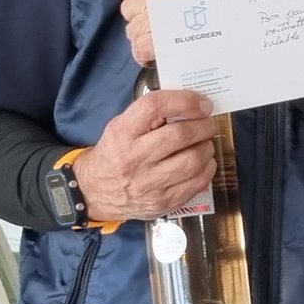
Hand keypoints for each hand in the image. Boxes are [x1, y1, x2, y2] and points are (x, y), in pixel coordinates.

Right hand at [72, 89, 219, 220]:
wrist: (95, 192)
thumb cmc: (114, 153)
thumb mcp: (120, 127)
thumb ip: (150, 115)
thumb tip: (192, 105)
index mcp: (122, 133)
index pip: (155, 107)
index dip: (185, 101)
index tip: (202, 104)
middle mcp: (134, 159)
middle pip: (180, 135)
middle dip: (204, 126)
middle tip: (208, 124)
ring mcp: (149, 184)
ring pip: (193, 160)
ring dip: (207, 147)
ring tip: (204, 143)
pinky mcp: (163, 202)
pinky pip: (198, 183)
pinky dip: (207, 168)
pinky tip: (202, 162)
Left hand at [113, 0, 228, 65]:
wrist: (241, 27)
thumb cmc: (219, 1)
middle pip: (127, 6)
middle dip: (142, 15)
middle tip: (169, 18)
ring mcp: (156, 15)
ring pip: (131, 30)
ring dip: (146, 36)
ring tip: (171, 35)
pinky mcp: (157, 40)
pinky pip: (138, 49)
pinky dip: (147, 53)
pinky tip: (163, 50)